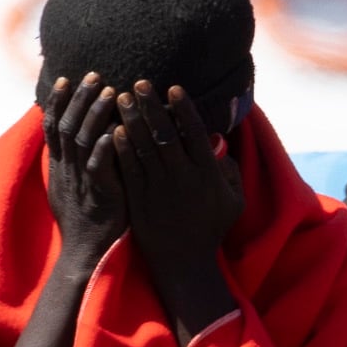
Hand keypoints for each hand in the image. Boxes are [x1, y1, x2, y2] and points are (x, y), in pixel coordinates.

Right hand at [43, 73, 127, 264]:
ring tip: (108, 91)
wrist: (85, 255)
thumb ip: (74, 165)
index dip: (58, 102)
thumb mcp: (73, 189)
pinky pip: (97, 165)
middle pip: (66, 125)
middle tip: (93, 74)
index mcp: (59, 168)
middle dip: (79, 98)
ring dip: (94, 113)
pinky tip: (115, 129)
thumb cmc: (86, 223)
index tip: (65, 79)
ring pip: (81, 139)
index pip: (53, 127)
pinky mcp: (97, 193)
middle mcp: (65, 170)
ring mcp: (79, 181)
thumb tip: (82, 143)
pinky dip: (104, 146)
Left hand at [115, 82, 243, 340]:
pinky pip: (128, 169)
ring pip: (143, 147)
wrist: (184, 264)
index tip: (172, 88)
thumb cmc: (210, 229)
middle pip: (164, 134)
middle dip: (150, 106)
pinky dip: (121, 148)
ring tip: (119, 98)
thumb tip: (217, 141)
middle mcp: (182, 178)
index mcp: (207, 175)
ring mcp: (159, 189)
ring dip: (131, 120)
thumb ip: (228, 170)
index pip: (194, 133)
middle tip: (138, 83)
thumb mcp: (233, 201)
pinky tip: (112, 130)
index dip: (183, 109)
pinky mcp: (139, 200)